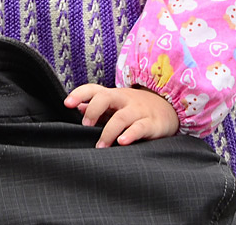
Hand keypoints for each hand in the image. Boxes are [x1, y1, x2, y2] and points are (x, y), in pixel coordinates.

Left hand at [64, 85, 179, 148]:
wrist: (169, 109)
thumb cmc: (135, 108)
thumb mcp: (116, 106)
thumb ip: (98, 107)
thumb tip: (78, 108)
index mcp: (113, 95)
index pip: (93, 89)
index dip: (79, 94)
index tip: (67, 104)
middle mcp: (125, 100)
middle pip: (105, 97)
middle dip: (93, 110)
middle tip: (85, 126)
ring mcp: (139, 111)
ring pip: (121, 117)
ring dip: (108, 132)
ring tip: (100, 146)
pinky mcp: (152, 124)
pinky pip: (140, 128)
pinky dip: (130, 134)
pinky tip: (122, 142)